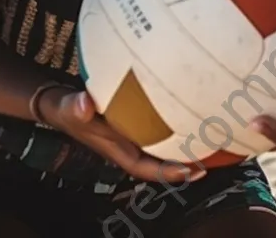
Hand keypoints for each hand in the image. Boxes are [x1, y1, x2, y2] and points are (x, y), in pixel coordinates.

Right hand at [40, 86, 206, 184]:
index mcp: (117, 149)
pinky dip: (175, 121)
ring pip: (163, 143)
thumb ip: (76, 107)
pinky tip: (191, 108)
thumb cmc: (69, 109)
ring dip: (184, 141)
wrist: (61, 103)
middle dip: (186, 161)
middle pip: (161, 159)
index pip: (146, 167)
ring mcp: (133, 133)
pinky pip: (159, 125)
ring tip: (212, 135)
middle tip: (215, 154)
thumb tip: (84, 104)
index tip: (192, 171)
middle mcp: (129, 144)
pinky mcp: (135, 119)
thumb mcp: (70, 108)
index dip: (168, 172)